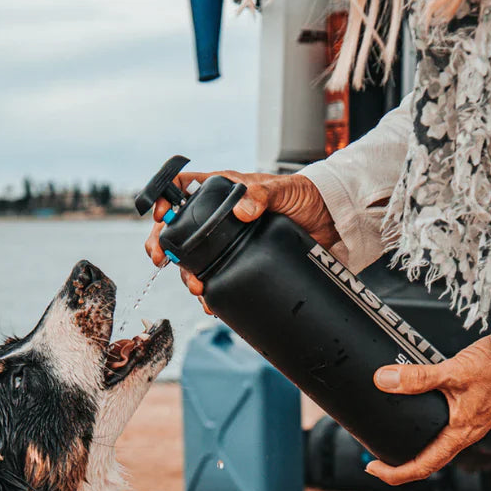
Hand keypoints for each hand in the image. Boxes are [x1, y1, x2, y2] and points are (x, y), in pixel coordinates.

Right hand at [143, 171, 338, 302]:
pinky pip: (216, 279)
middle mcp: (219, 218)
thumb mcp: (284, 188)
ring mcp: (227, 242)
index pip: (182, 189)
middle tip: (160, 257)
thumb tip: (243, 210)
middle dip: (163, 245)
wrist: (329, 222)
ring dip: (186, 275)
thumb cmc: (305, 195)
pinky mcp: (239, 263)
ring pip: (193, 259)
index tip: (161, 215)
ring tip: (195, 287)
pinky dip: (209, 294)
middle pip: (178, 230)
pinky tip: (210, 302)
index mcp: (222, 191)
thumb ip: (262, 194)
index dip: (165, 199)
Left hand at [365, 336, 490, 484]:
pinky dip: (426, 430)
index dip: (395, 473)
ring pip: (438, 445)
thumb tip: (385, 381)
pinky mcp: (472, 410)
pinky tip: (416, 414)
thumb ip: (418, 377)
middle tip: (376, 456)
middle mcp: (466, 433)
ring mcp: (470, 422)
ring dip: (414, 447)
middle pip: (429, 461)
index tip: (373, 468)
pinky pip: (445, 429)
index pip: (424, 466)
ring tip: (392, 438)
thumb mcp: (452, 371)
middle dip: (400, 464)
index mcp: (460, 433)